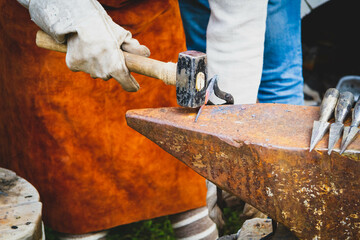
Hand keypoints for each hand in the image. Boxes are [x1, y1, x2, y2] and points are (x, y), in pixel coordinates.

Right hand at [28, 0, 149, 91]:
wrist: (77, 17)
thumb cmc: (104, 26)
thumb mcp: (122, 35)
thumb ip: (134, 48)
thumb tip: (146, 54)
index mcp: (116, 67)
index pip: (127, 84)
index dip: (132, 85)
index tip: (135, 86)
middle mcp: (101, 72)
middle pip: (110, 75)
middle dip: (112, 67)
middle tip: (110, 53)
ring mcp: (87, 70)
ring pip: (96, 71)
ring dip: (98, 64)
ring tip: (96, 47)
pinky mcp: (73, 65)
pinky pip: (83, 66)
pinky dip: (84, 60)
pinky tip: (84, 48)